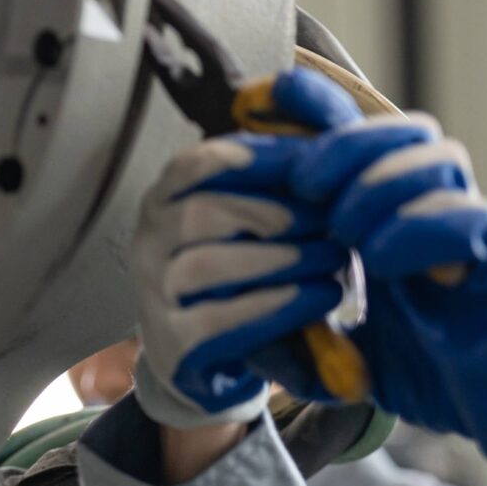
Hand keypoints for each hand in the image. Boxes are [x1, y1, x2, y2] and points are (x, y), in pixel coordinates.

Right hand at [130, 68, 406, 429]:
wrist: (209, 363)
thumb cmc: (242, 277)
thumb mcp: (256, 224)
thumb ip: (278, 180)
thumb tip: (324, 122)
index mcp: (167, 198)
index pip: (198, 164)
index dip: (256, 158)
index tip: (316, 162)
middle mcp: (149, 240)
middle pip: (204, 212)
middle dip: (278, 214)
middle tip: (336, 221)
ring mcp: (154, 293)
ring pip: (210, 264)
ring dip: (282, 259)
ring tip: (335, 260)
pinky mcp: (173, 343)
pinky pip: (220, 319)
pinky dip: (275, 305)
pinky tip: (318, 297)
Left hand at [288, 125, 486, 481]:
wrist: (470, 410)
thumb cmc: (402, 360)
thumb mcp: (320, 336)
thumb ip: (279, 314)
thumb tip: (225, 291)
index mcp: (392, 205)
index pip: (359, 128)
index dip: (312, 104)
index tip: (255, 105)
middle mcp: (436, 203)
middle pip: (405, 128)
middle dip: (348, 143)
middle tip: (304, 183)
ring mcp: (471, 230)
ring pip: (441, 160)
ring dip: (381, 183)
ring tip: (342, 229)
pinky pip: (472, 219)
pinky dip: (419, 228)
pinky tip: (379, 260)